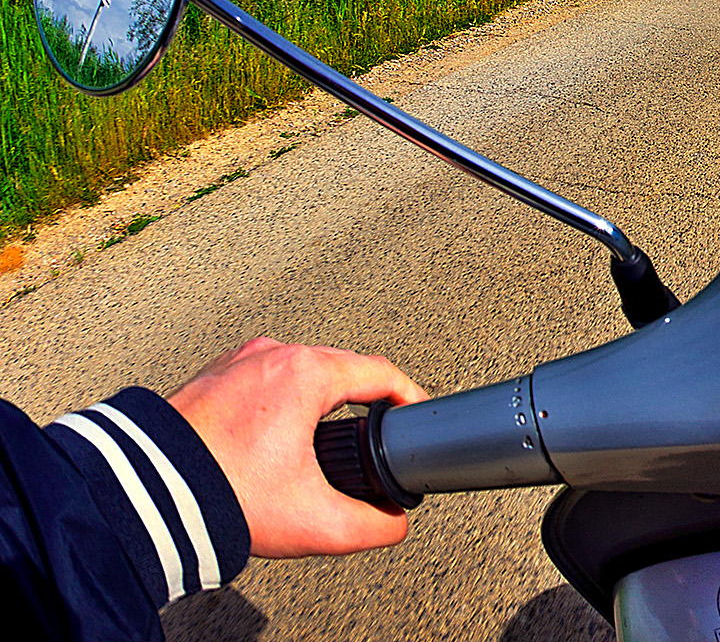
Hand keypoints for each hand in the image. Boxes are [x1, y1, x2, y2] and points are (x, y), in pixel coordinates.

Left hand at [167, 336, 429, 558]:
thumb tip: (392, 521)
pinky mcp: (208, 379)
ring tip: (322, 438)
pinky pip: (261, 380)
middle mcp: (271, 356)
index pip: (380, 373)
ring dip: (317, 400)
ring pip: (298, 372)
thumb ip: (372, 525)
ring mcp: (236, 363)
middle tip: (375, 433)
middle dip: (364, 400)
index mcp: (305, 372)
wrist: (141, 500)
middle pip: (340, 369)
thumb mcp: (314, 522)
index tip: (416, 414)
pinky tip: (271, 438)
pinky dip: (277, 403)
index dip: (409, 396)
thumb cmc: (217, 495)